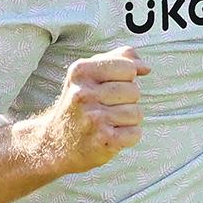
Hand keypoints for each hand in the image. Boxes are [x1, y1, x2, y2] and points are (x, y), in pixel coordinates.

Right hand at [39, 47, 150, 173]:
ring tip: (108, 122)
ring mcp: (93, 118)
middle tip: (106, 108)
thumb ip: (119, 59)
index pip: (128, 67)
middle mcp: (84, 93)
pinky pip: (135, 133)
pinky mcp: (103, 139)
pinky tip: (111, 135)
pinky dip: (128, 136)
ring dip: (128, 120)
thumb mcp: (89, 73)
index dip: (126, 78)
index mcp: (81, 71)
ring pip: (137, 113)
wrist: (56, 142)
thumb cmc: (79, 103)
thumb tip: (145, 67)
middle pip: (134, 90)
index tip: (110, 87)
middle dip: (127, 100)